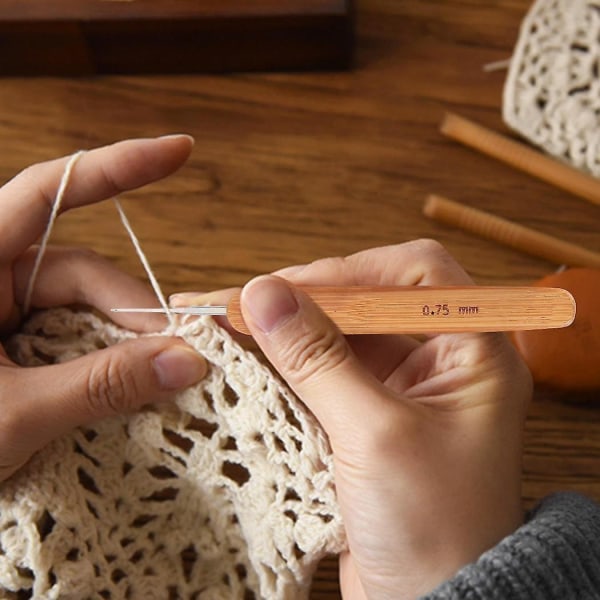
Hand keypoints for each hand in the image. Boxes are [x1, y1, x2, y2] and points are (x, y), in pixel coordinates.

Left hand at [0, 137, 206, 482]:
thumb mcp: (12, 414)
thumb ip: (100, 385)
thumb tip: (186, 361)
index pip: (45, 194)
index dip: (117, 168)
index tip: (179, 150)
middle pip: (81, 271)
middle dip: (132, 311)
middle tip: (179, 356)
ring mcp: (2, 313)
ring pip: (83, 307)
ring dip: (123, 342)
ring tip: (157, 379)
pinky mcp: (15, 344)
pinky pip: (75, 336)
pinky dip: (105, 360)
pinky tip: (126, 386)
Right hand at [237, 241, 531, 598]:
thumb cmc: (435, 530)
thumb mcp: (375, 434)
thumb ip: (318, 359)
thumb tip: (265, 295)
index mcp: (473, 351)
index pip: (413, 275)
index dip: (349, 272)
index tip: (287, 286)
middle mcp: (441, 359)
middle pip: (367, 301)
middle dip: (304, 299)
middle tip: (241, 301)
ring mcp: (402, 387)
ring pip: (337, 335)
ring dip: (286, 330)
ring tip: (229, 322)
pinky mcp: (368, 414)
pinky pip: (323, 372)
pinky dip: (285, 364)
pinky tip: (247, 358)